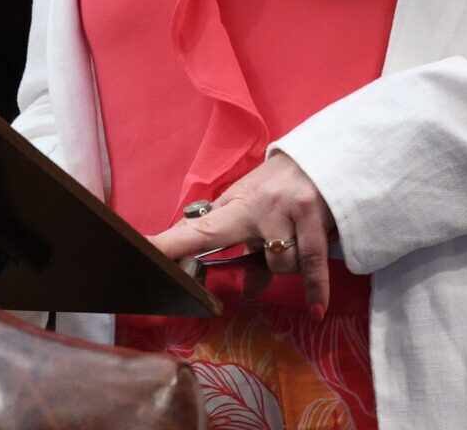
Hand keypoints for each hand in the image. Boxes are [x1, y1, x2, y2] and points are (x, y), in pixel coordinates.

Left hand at [144, 153, 335, 311]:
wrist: (321, 156)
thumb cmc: (279, 186)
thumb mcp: (254, 212)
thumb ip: (243, 249)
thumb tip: (246, 291)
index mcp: (237, 204)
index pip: (199, 229)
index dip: (170, 242)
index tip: (144, 251)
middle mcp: (259, 205)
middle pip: (250, 256)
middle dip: (257, 261)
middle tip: (265, 244)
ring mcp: (288, 210)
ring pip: (282, 264)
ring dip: (289, 264)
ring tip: (297, 239)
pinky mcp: (316, 218)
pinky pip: (312, 264)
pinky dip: (315, 288)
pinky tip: (316, 310)